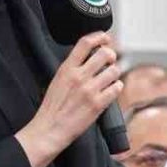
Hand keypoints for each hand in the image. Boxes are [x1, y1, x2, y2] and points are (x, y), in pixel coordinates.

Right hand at [15, 32, 121, 166]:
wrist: (49, 129)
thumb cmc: (52, 108)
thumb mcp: (57, 80)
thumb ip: (72, 68)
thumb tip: (88, 58)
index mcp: (66, 69)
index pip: (85, 43)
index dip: (99, 37)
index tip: (105, 38)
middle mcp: (79, 77)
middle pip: (105, 53)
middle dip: (111, 56)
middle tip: (110, 61)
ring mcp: (89, 90)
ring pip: (114, 70)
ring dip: (115, 73)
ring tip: (109, 78)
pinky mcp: (98, 104)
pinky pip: (117, 88)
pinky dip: (117, 87)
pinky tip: (111, 90)